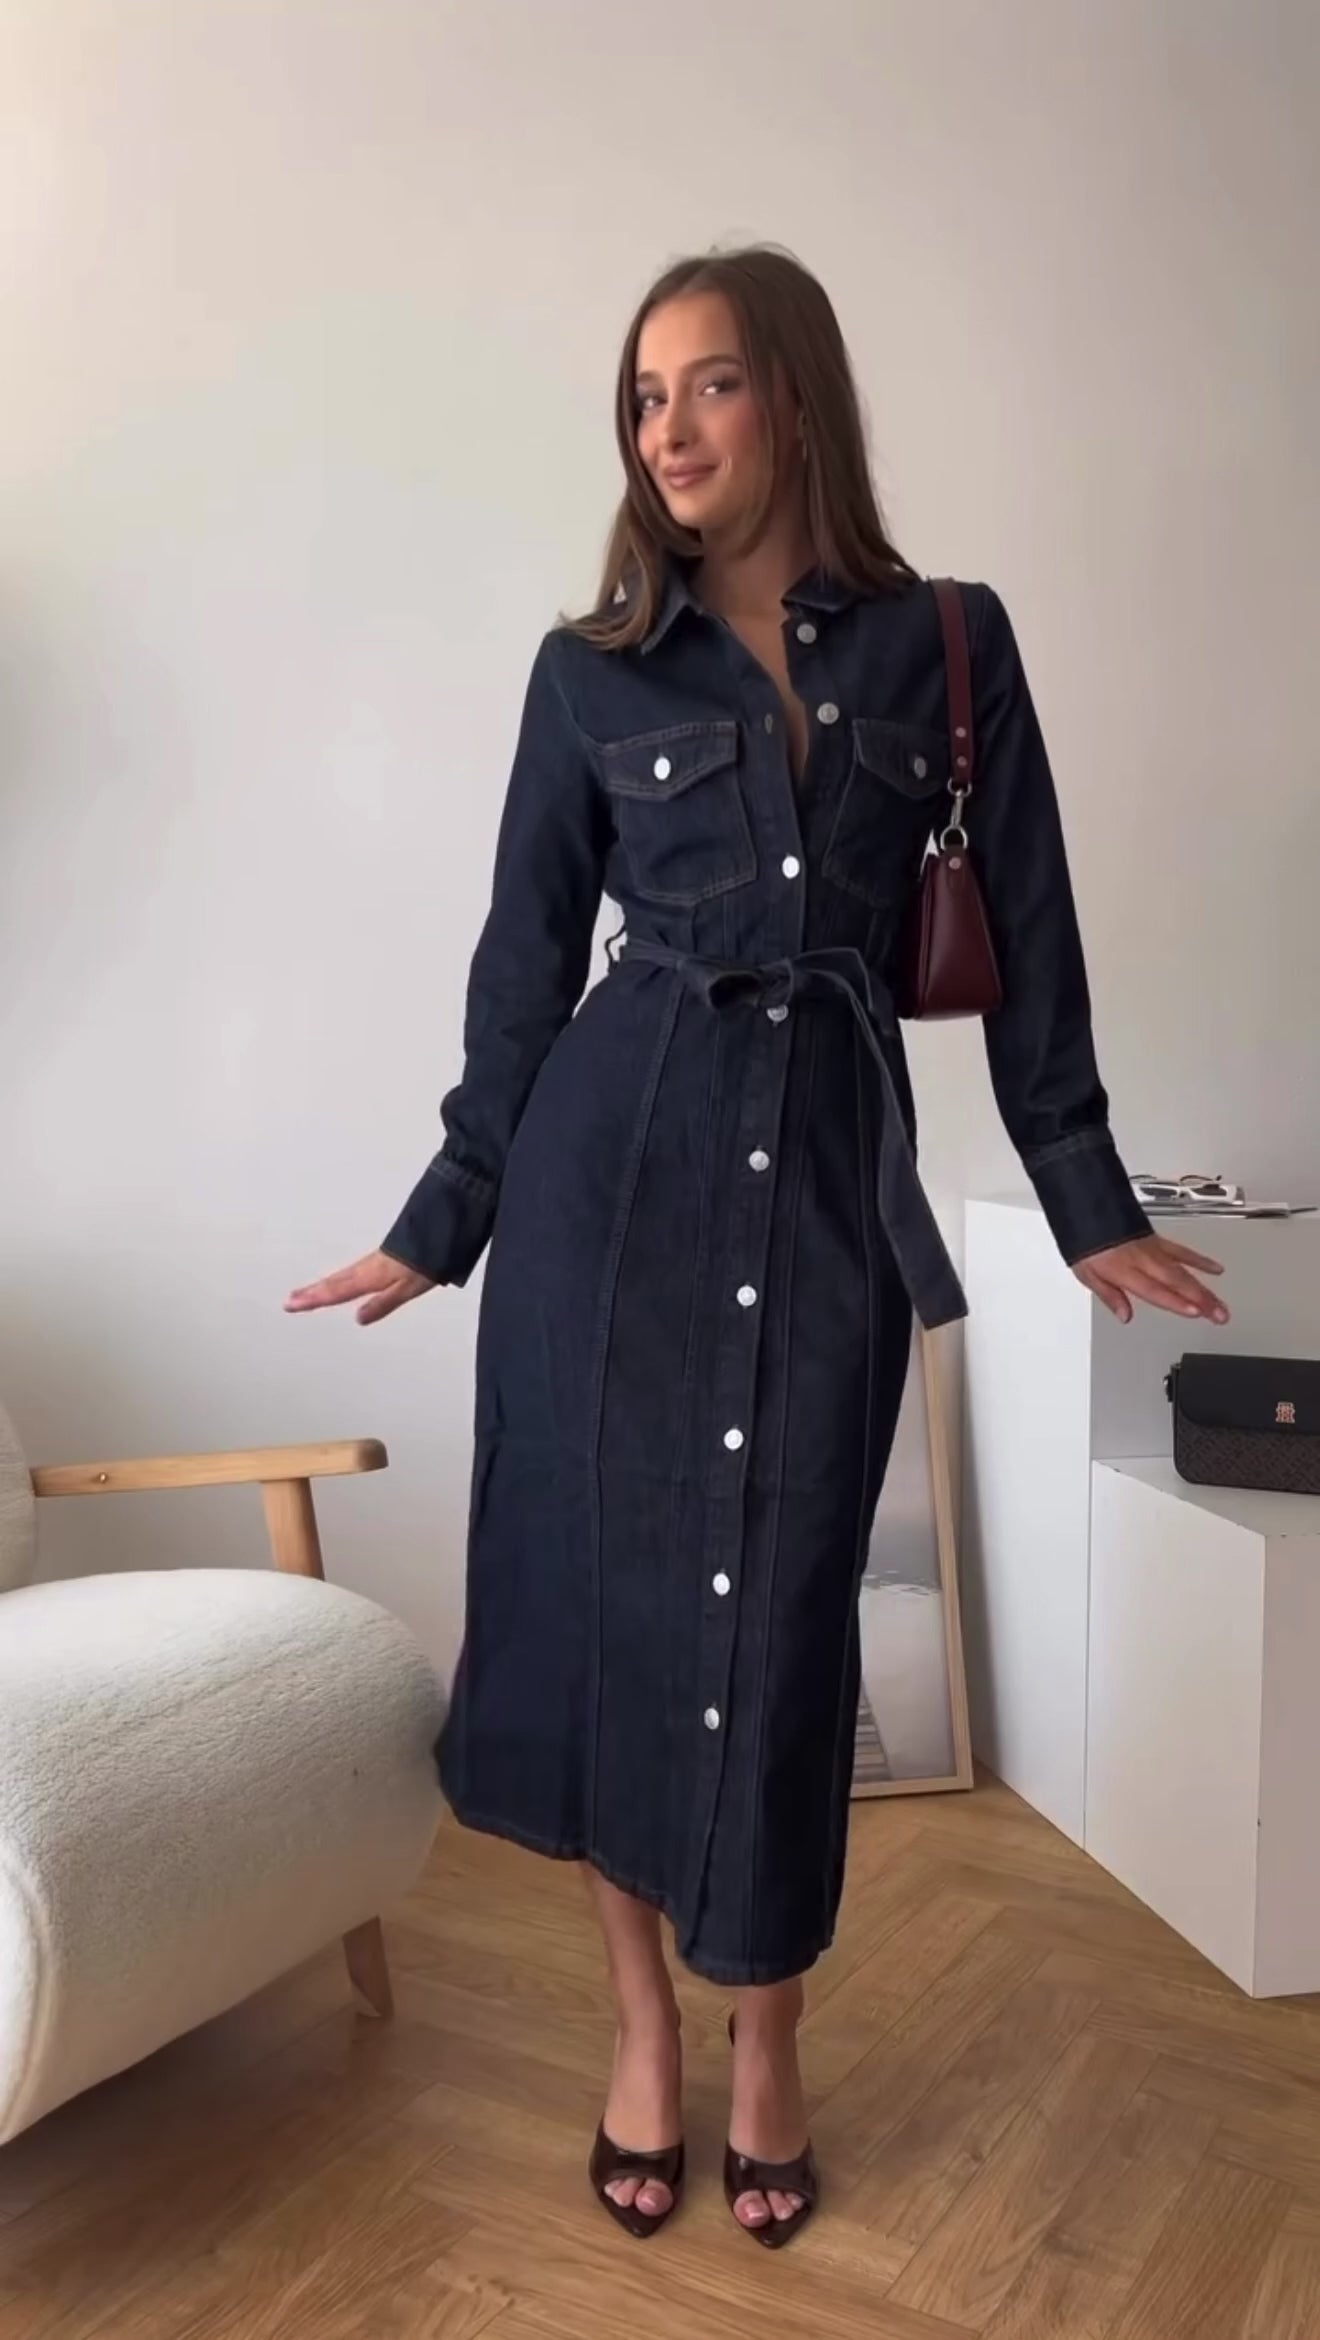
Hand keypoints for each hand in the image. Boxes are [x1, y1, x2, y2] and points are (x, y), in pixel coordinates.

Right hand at [284, 1250, 434, 1326]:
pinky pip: (350, 1271)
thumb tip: (358, 1319)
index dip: (313, 1300)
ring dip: (321, 1285)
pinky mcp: (380, 1258)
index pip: (336, 1292)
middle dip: (310, 1293)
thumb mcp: (407, 1288)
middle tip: (289, 1301)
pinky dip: (337, 1278)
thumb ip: (383, 1303)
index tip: (291, 1305)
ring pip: (340, 1276)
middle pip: (333, 1283)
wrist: (442, 1231)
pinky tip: (339, 1280)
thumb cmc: (427, 1262)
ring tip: (305, 1292)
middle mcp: (367, 1268)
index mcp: (370, 1277)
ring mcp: (372, 1262)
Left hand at [1073, 1235, 1228, 1326]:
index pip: (1154, 1289)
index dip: (1176, 1301)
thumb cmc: (1086, 1241)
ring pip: (1185, 1269)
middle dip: (1201, 1299)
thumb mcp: (1087, 1273)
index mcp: (1124, 1268)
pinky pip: (1182, 1251)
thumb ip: (1109, 1295)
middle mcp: (1143, 1259)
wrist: (1087, 1207)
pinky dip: (1200, 1260)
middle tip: (1221, 1316)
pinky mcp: (1157, 1240)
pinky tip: (1215, 1269)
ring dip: (1206, 1288)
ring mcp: (1153, 1248)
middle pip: (1176, 1281)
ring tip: (1222, 1304)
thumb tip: (1124, 1316)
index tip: (1196, 1312)